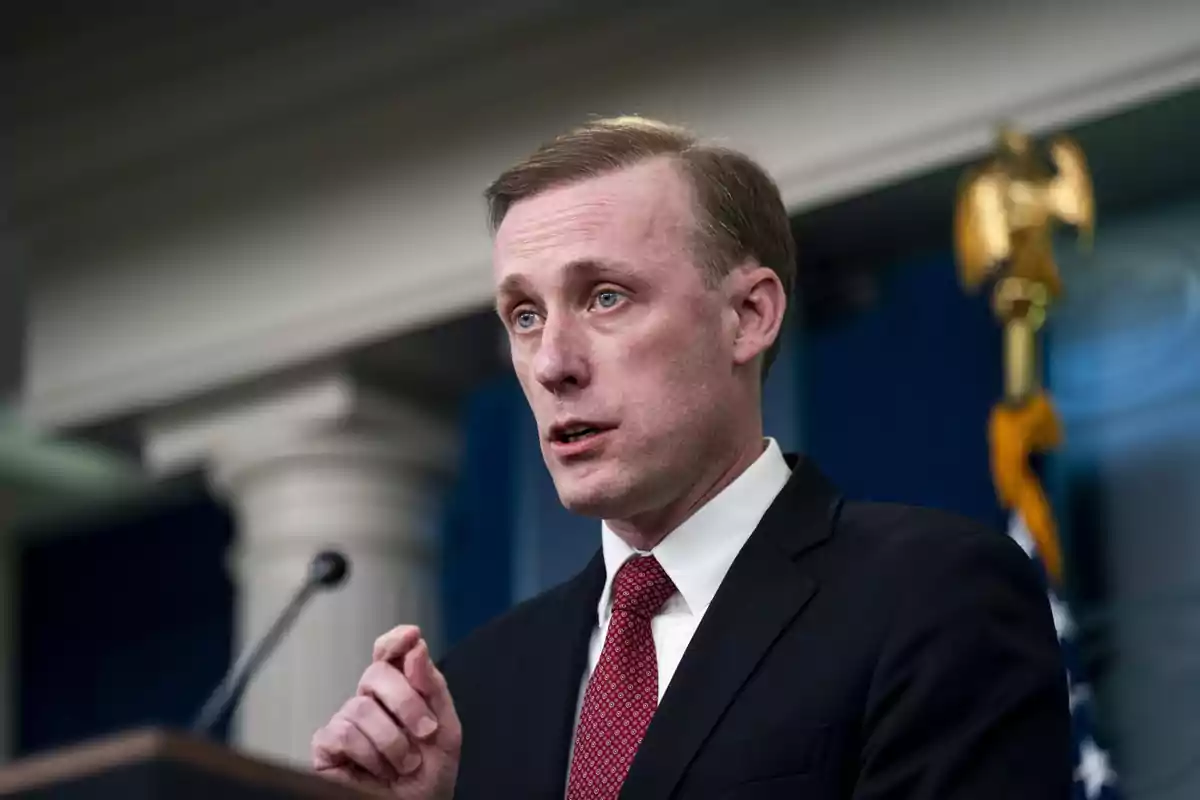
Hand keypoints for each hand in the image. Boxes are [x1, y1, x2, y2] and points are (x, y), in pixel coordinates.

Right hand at [312, 626, 460, 798]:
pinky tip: (377, 770)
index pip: (389, 652)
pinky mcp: (327, 745)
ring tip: (404, 764)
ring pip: (361, 707)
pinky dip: (369, 754)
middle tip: (427, 732)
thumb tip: (416, 647)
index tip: (411, 636)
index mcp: (399, 691)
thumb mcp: (446, 730)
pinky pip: (344, 733)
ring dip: (392, 741)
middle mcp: (370, 700)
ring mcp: (347, 720)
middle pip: (377, 673)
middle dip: (408, 703)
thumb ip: (433, 688)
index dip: (395, 640)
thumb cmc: (430, 777)